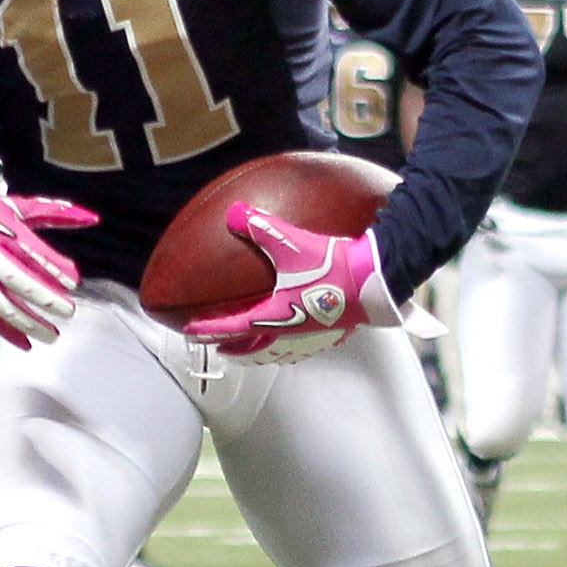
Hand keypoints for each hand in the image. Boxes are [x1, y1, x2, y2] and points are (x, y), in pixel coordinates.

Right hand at [0, 173, 93, 347]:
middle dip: (45, 298)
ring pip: (1, 303)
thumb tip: (91, 218)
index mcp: (2, 230)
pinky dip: (6, 331)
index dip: (54, 268)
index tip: (73, 281)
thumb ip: (55, 213)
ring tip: (52, 335)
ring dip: (28, 322)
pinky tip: (25, 343)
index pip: (32, 252)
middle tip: (68, 311)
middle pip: (17, 280)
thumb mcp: (17, 206)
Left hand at [183, 204, 398, 361]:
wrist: (375, 281)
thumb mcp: (292, 243)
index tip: (191, 332)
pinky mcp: (333, 333)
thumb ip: (261, 228)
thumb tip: (235, 213)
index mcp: (274, 315)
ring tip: (252, 351)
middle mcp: (290, 332)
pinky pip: (304, 348)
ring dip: (260, 354)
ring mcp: (312, 336)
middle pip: (253, 349)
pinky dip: (290, 348)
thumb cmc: (332, 266)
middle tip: (216, 348)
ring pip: (278, 354)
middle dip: (233, 349)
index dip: (208, 330)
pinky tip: (295, 339)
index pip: (232, 327)